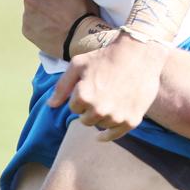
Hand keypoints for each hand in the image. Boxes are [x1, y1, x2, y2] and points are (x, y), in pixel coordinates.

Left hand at [22, 0, 97, 56]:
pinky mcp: (26, 29)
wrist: (80, 38)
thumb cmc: (83, 11)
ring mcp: (27, 15)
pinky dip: (39, 27)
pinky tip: (51, 31)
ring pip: (33, 11)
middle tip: (59, 12)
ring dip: (41, 14)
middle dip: (45, 2)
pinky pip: (31, 25)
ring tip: (56, 23)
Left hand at [50, 33, 166, 139]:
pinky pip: (115, 135)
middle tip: (99, 95)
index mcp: (84, 97)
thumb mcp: (77, 64)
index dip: (80, 98)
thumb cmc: (105, 56)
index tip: (89, 88)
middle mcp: (99, 110)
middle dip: (89, 109)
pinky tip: (101, 137)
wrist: (139, 53)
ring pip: (100, 126)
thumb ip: (62, 86)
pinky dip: (108, 135)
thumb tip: (50, 105)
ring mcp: (117, 117)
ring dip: (101, 117)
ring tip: (109, 101)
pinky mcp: (132, 120)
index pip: (74, 108)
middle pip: (86, 120)